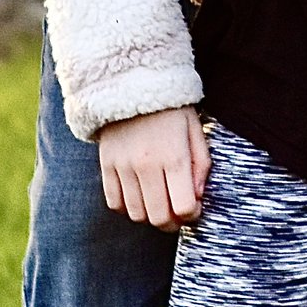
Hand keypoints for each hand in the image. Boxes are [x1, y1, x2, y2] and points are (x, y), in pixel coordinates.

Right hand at [98, 104, 210, 227]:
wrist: (131, 84)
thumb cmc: (171, 109)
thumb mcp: (195, 131)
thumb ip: (201, 166)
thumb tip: (197, 198)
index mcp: (174, 156)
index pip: (184, 207)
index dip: (193, 214)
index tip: (195, 207)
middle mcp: (146, 166)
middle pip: (159, 218)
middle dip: (172, 223)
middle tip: (177, 213)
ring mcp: (123, 167)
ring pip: (136, 214)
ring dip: (150, 216)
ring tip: (159, 203)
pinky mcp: (106, 166)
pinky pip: (114, 203)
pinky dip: (128, 207)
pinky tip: (139, 196)